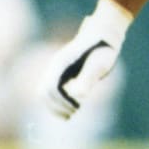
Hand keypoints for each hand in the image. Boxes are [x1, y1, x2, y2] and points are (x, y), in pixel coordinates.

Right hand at [40, 0, 132, 118]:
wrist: (104, 33)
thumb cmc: (104, 49)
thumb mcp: (99, 64)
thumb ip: (88, 78)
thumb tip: (79, 95)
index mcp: (61, 64)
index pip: (50, 90)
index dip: (60, 103)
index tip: (76, 109)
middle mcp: (56, 66)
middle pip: (44, 93)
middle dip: (55, 107)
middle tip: (71, 115)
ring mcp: (58, 69)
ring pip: (46, 92)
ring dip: (55, 106)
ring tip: (71, 114)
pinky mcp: (63, 71)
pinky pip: (53, 89)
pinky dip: (59, 100)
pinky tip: (74, 105)